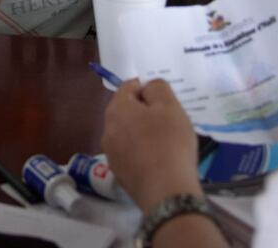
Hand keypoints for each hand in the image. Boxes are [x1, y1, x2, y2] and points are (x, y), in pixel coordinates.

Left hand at [102, 79, 202, 212]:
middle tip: (169, 119)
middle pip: (126, 111)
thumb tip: (148, 87)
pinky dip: (142, 151)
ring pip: (127, 133)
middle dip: (145, 111)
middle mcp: (108, 129)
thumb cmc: (169, 142)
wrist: (166, 191)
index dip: (147, 87)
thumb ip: (157, 88)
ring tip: (166, 140)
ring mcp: (111, 153)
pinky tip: (159, 159)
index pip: (128, 86)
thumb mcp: (170, 106)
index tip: (164, 98)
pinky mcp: (119, 174)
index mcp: (117, 109)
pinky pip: (131, 154)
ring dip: (143, 132)